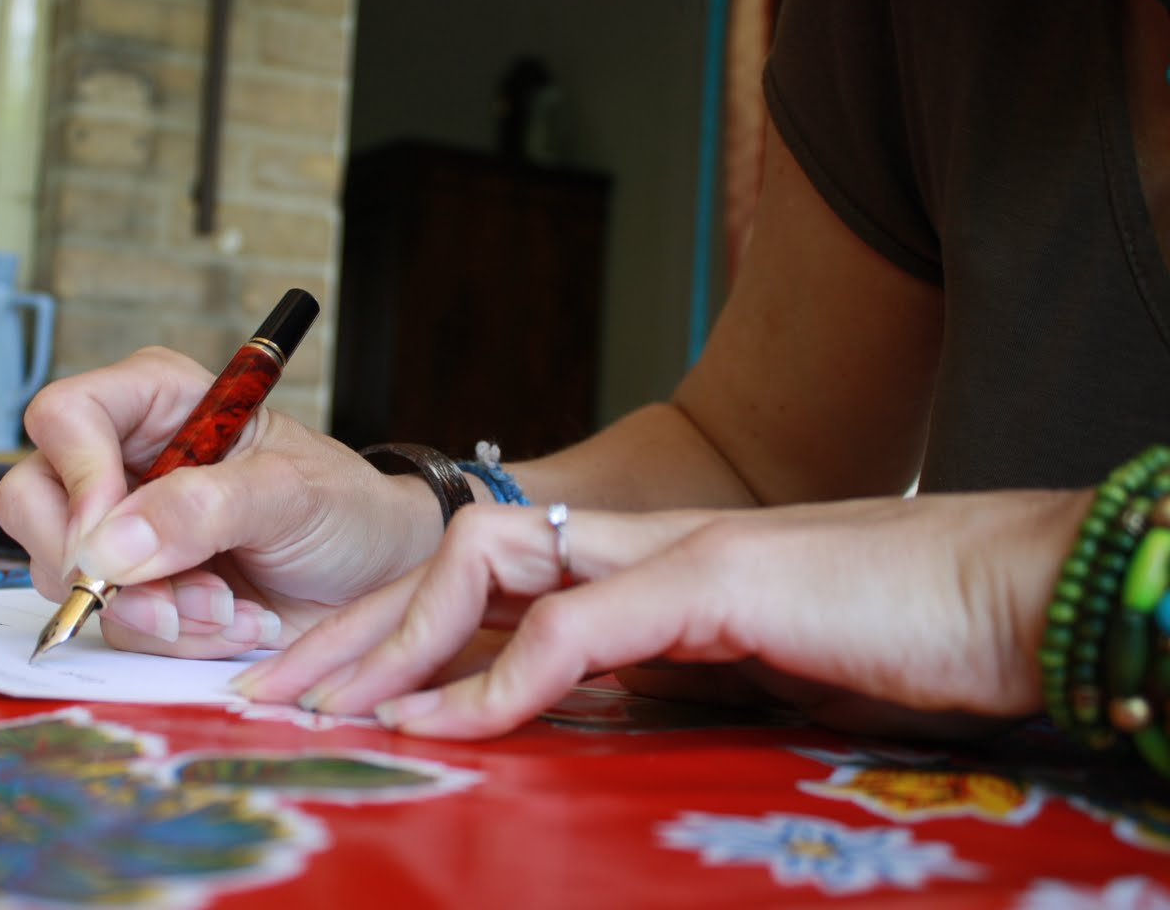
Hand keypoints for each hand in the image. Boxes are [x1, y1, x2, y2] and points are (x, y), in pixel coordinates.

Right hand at [0, 347, 443, 656]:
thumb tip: (109, 546)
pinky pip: (110, 625)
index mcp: (157, 402)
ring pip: (68, 577)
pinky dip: (172, 639)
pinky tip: (233, 623)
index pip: (64, 416)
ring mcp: (121, 530)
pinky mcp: (134, 590)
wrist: (377, 582)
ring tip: (234, 608)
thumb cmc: (345, 510)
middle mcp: (123, 460)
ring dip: (155, 611)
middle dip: (100, 568)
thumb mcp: (291, 494)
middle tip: (176, 600)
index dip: (77, 478)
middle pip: (33, 501)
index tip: (115, 542)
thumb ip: (204, 508)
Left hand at [231, 488, 1090, 738]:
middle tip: (269, 698)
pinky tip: (456, 729)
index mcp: (623, 563)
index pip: (472, 579)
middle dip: (351, 629)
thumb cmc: (878, 637)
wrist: (1001, 593)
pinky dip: (507, 680)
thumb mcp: (728, 671)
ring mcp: (665, 550)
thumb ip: (643, 679)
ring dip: (402, 643)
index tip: (321, 696)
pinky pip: (579, 625)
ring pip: (485, 565)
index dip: (388, 633)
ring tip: (339, 713)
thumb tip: (555, 716)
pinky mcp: (716, 580)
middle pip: (446, 560)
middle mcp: (627, 542)